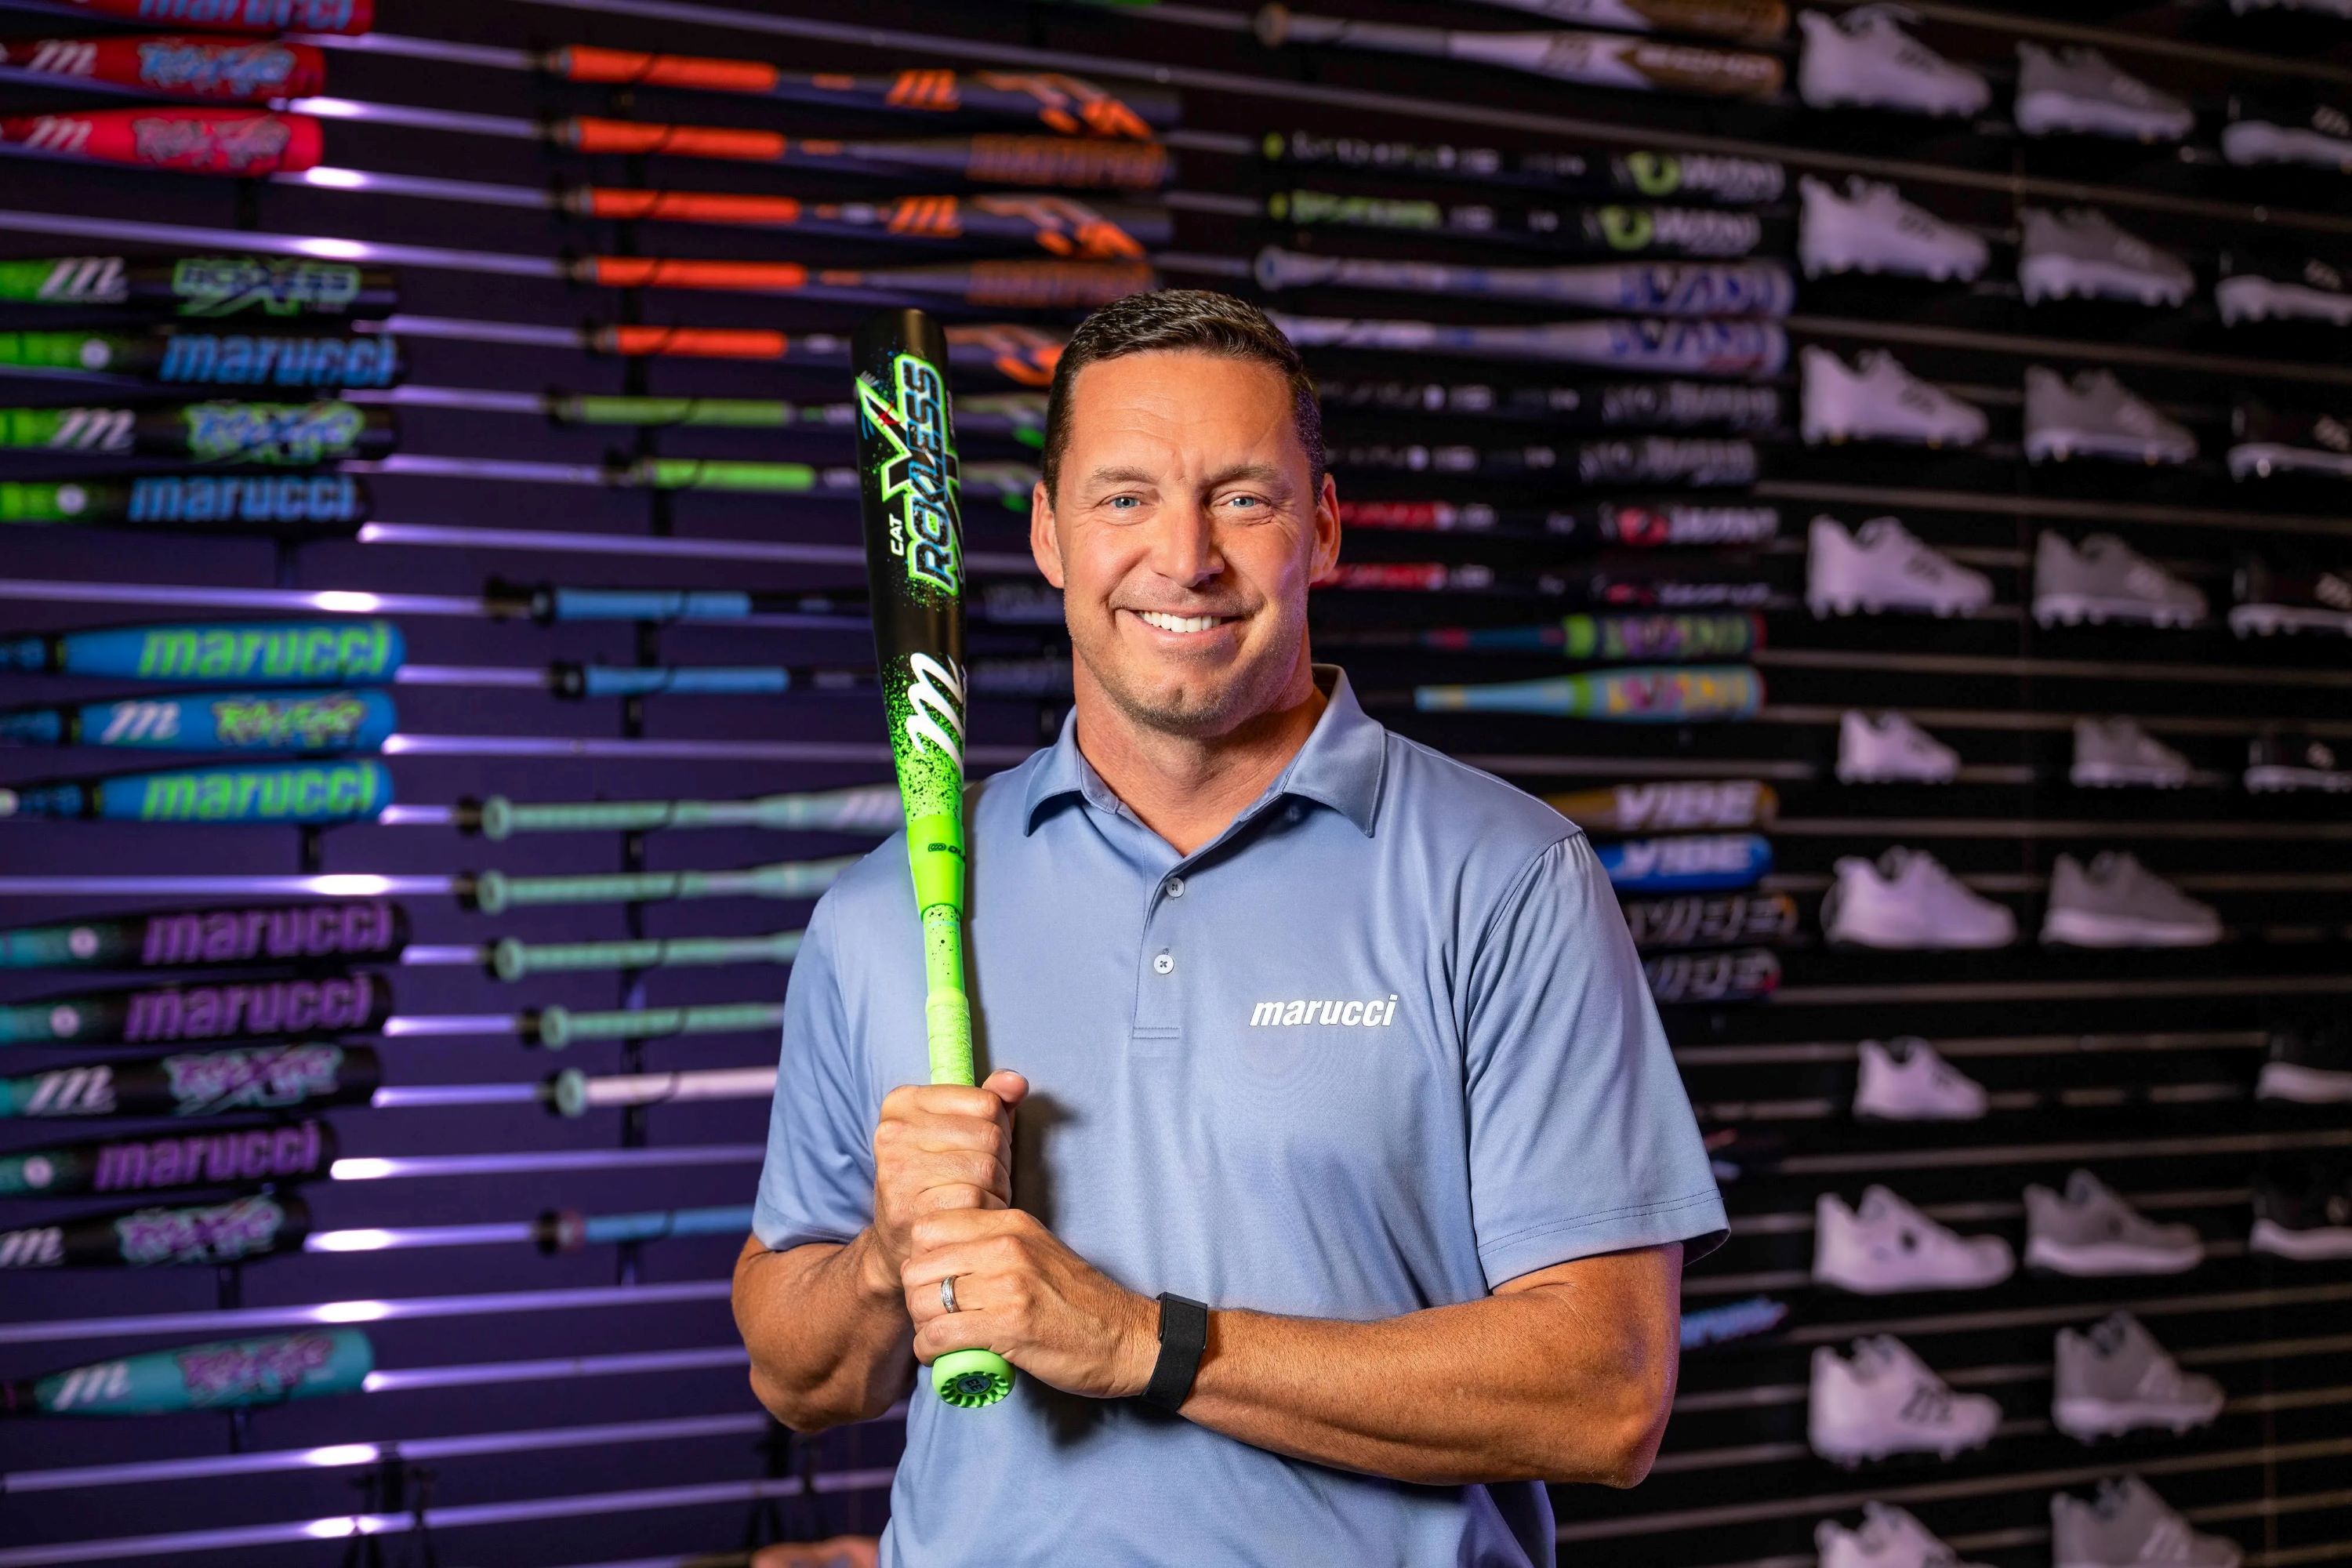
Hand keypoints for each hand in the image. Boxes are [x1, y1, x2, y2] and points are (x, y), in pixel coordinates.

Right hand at [865, 1069, 1025, 1297]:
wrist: (901, 1238)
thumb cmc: (940, 1177)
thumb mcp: (960, 1130)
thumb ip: (991, 1101)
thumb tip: (1016, 1082)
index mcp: (903, 1102)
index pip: (987, 1103)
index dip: (998, 1129)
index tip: (979, 1148)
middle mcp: (892, 1131)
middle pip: (990, 1135)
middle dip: (1000, 1161)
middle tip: (983, 1180)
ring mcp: (896, 1170)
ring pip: (986, 1168)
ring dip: (996, 1188)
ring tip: (979, 1196)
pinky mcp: (906, 1208)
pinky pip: (975, 1201)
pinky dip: (986, 1211)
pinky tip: (973, 1216)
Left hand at [901, 1207, 1159, 1399]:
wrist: (1128, 1338)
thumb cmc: (1079, 1303)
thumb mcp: (1038, 1252)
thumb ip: (995, 1245)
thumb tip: (942, 1257)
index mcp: (1011, 1223)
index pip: (928, 1227)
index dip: (921, 1260)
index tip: (935, 1284)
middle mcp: (1007, 1245)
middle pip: (918, 1265)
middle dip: (917, 1297)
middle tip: (934, 1317)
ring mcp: (1009, 1284)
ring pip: (924, 1301)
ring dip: (923, 1326)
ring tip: (939, 1338)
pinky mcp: (1010, 1325)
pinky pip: (939, 1335)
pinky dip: (931, 1351)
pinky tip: (942, 1357)